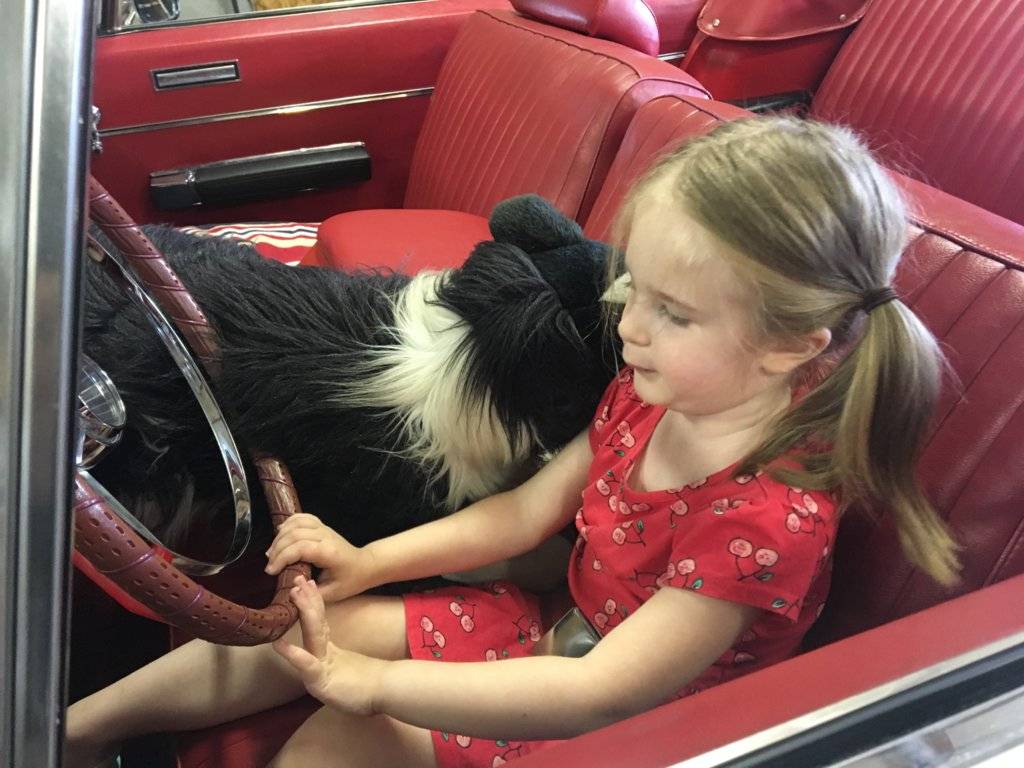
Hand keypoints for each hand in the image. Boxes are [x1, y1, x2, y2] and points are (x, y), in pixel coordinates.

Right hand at [265, 513, 376, 601]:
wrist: (365, 565)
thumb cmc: (349, 581)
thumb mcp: (332, 594)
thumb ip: (311, 593)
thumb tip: (291, 588)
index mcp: (328, 552)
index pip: (300, 548)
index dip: (282, 558)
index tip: (271, 572)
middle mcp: (325, 536)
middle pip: (294, 534)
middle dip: (277, 549)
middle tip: (269, 565)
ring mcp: (324, 529)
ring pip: (296, 523)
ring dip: (280, 536)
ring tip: (272, 552)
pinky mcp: (322, 526)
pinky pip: (303, 517)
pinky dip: (289, 522)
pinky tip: (280, 532)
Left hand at [273, 576, 385, 715]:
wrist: (388, 692)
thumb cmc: (367, 687)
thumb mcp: (346, 675)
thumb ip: (337, 665)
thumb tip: (337, 660)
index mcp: (330, 651)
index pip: (319, 623)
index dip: (312, 603)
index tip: (308, 584)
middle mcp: (326, 653)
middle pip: (315, 622)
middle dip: (306, 599)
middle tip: (299, 577)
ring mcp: (325, 664)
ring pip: (313, 634)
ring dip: (304, 612)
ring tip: (294, 593)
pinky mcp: (322, 679)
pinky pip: (306, 664)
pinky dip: (293, 654)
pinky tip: (279, 644)